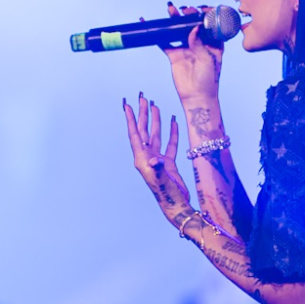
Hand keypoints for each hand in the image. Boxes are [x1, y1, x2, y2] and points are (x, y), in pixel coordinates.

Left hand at [123, 92, 192, 221]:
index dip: (131, 119)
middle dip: (143, 114)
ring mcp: (158, 159)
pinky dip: (171, 132)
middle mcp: (148, 157)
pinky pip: (169, 143)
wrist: (177, 205)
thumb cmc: (167, 194)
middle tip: (142, 98)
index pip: (135, 134)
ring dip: (156, 121)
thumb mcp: (162, 181)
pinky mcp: (168, 163)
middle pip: (144, 131)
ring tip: (155, 105)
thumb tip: (155, 159)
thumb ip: (158, 169)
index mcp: (142, 159)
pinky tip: (173, 122)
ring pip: (156, 135)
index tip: (127, 105)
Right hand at [162, 2, 223, 109]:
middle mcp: (200, 43)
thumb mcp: (208, 59)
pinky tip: (152, 26)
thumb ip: (200, 44)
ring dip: (174, 20)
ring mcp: (186, 47)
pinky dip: (158, 34)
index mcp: (213, 43)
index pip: (210, 24)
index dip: (206, 15)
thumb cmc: (209, 79)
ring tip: (170, 10)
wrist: (196, 96)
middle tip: (184, 10)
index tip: (200, 9)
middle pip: (193, 24)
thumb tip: (194, 28)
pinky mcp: (175, 54)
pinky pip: (165, 41)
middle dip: (188, 15)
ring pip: (179, 30)